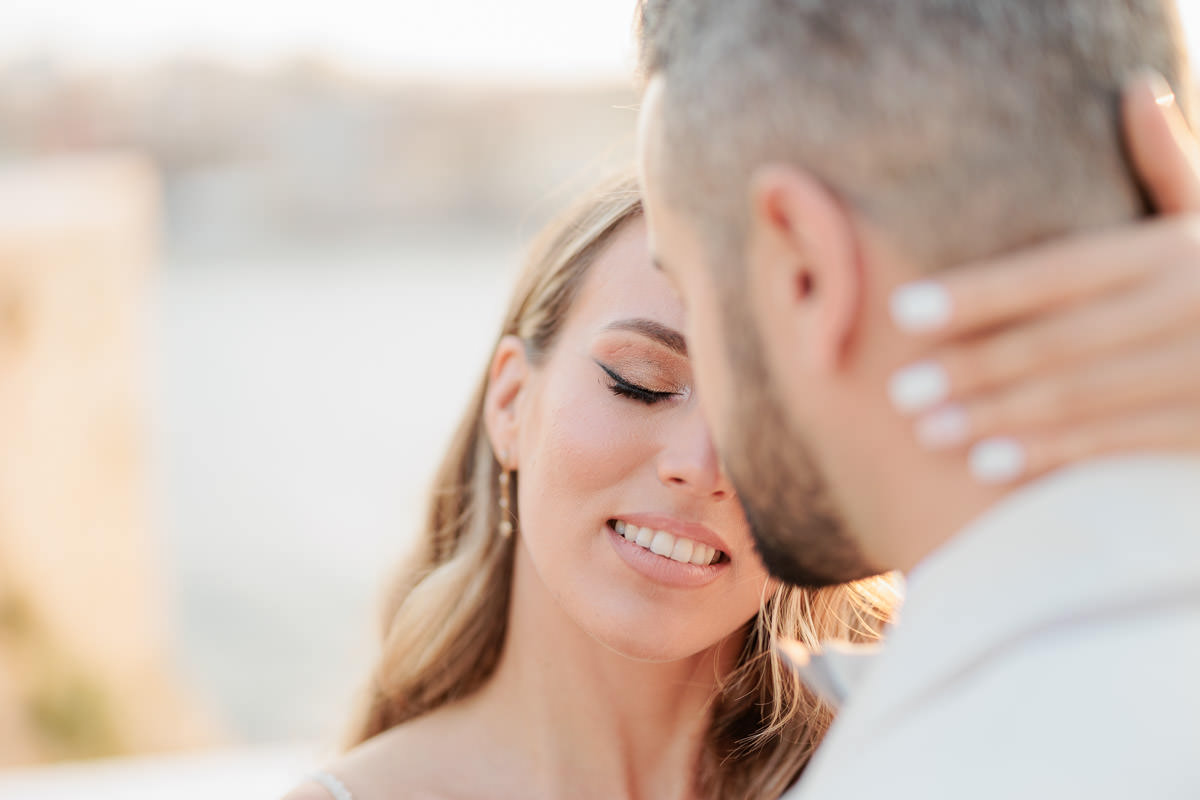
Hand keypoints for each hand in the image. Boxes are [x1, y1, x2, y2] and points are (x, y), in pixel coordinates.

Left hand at [887, 71, 1199, 483]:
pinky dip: (1054, 457)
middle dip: (976, 369)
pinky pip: (1121, 446)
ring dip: (1001, 419)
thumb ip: (1170, 170)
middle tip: (902, 391)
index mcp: (1175, 252)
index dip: (980, 293)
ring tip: (929, 433)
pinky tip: (991, 467)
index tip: (907, 312)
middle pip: (1060, 341)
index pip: (1058, 272)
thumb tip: (1136, 90)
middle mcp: (1188, 308)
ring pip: (1084, 399)